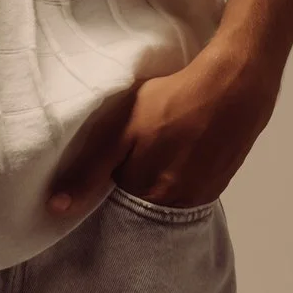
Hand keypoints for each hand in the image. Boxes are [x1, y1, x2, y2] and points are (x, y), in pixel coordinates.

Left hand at [45, 43, 275, 222]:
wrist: (236, 83)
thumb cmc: (173, 101)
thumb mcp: (121, 129)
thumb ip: (89, 170)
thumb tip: (56, 208)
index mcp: (149, 197)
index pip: (115, 208)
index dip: (107, 188)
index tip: (105, 170)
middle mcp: (178, 205)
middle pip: (143, 205)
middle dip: (132, 186)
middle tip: (134, 153)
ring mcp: (203, 195)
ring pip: (168, 197)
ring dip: (159, 180)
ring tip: (158, 149)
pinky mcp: (221, 181)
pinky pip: (191, 188)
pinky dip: (181, 174)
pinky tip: (181, 149)